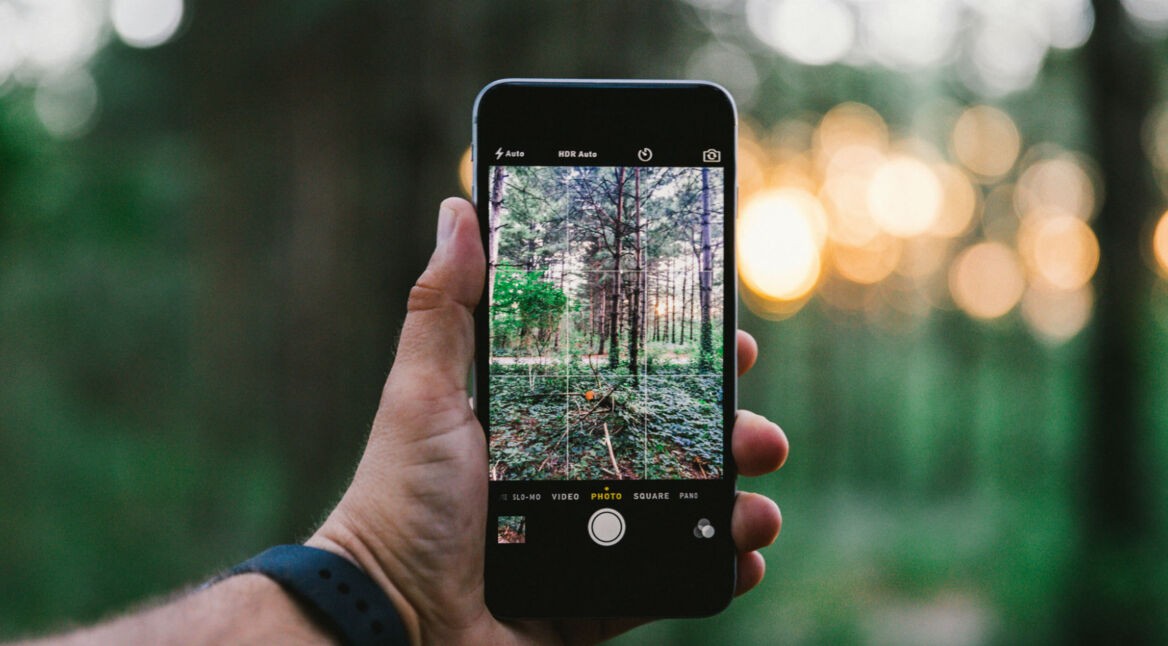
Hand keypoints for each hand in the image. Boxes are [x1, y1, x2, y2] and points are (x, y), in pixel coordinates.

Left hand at [308, 197, 788, 644]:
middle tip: (759, 429)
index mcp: (547, 425)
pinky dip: (720, 568)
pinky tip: (744, 555)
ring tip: (758, 499)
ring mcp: (595, 541)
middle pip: (675, 444)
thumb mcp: (424, 392)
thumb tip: (460, 210)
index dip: (686, 365)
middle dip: (731, 430)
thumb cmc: (400, 499)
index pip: (632, 382)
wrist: (391, 616)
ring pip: (689, 511)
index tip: (731, 346)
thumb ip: (446, 306)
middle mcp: (578, 478)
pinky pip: (676, 583)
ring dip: (741, 499)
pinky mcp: (602, 601)